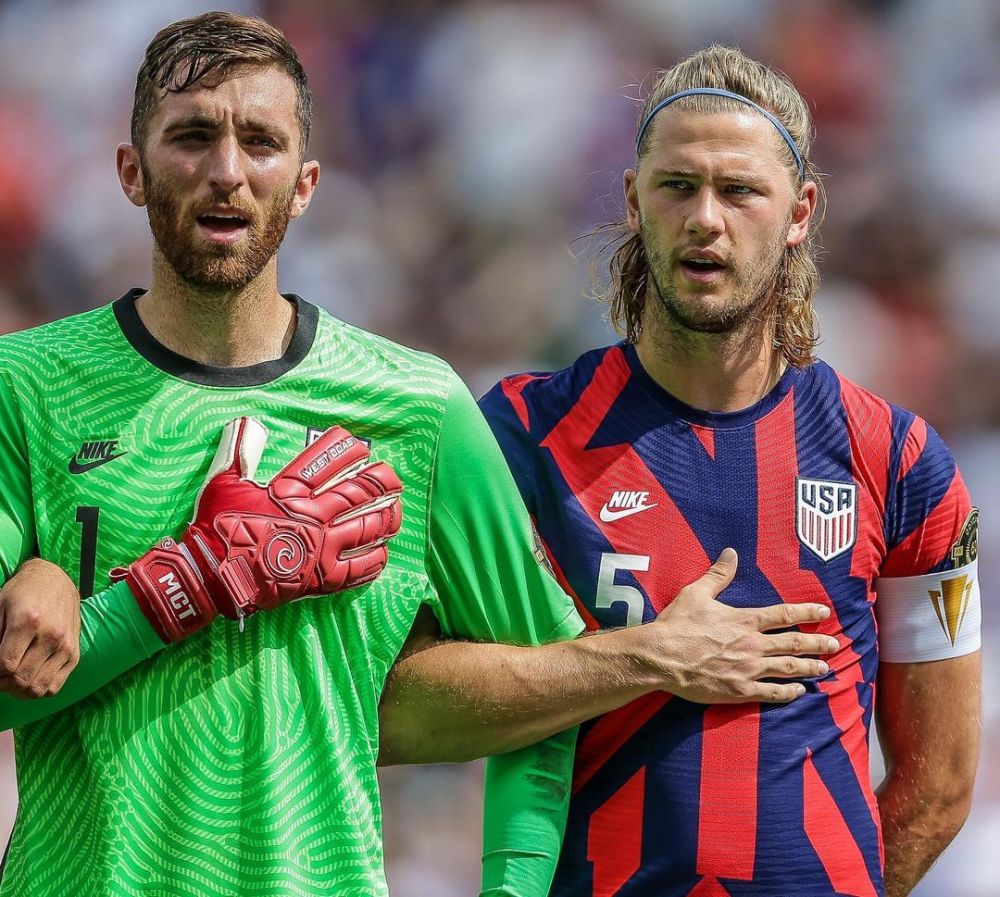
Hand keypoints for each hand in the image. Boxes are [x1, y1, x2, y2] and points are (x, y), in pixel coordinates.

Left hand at [0, 559, 80, 697]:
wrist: (56, 581)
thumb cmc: (22, 593)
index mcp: (29, 621)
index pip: (5, 664)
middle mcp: (52, 635)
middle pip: (20, 679)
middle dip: (2, 684)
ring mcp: (66, 646)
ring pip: (37, 687)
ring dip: (17, 691)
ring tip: (9, 681)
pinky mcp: (74, 654)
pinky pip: (54, 687)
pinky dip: (36, 691)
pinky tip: (26, 680)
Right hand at [114, 418, 402, 641]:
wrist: (212, 576)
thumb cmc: (216, 528)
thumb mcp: (223, 483)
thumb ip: (238, 451)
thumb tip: (245, 423)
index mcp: (288, 493)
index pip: (323, 464)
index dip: (344, 453)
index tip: (360, 447)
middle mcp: (311, 517)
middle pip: (356, 494)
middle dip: (380, 483)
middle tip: (393, 478)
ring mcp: (321, 548)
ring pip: (366, 528)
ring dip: (385, 518)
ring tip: (397, 511)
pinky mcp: (322, 578)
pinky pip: (359, 568)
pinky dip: (375, 559)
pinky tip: (384, 552)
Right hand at [642, 548, 837, 703]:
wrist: (661, 657)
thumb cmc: (677, 624)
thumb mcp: (696, 593)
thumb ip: (718, 574)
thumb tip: (731, 552)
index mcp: (744, 620)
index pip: (784, 614)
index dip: (807, 612)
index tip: (824, 612)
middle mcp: (752, 644)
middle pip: (793, 643)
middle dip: (817, 644)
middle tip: (836, 645)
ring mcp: (748, 669)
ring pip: (787, 668)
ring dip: (809, 667)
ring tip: (824, 668)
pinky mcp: (739, 690)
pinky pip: (771, 693)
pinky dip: (788, 693)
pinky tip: (799, 692)